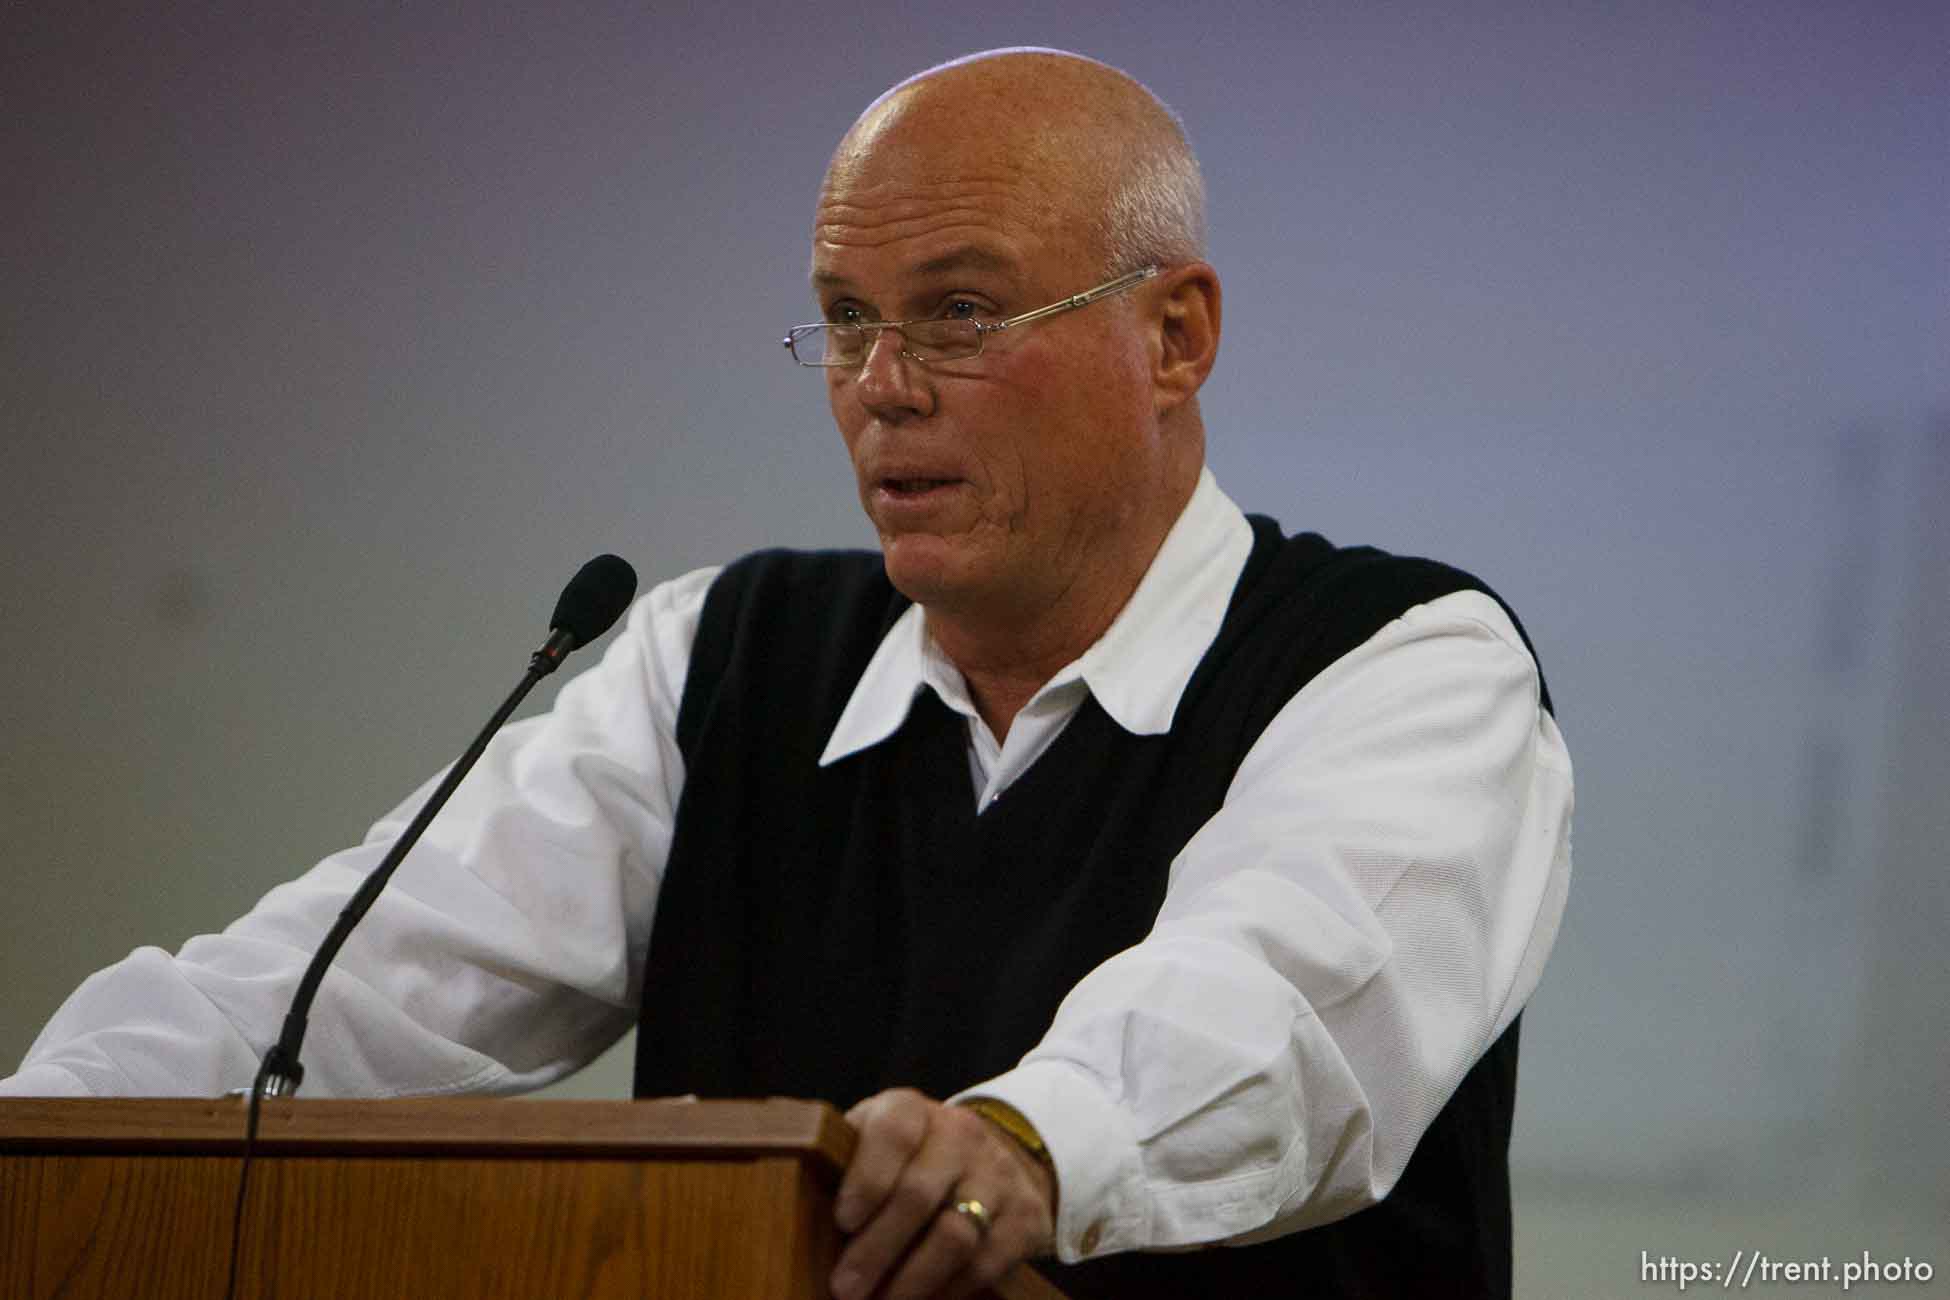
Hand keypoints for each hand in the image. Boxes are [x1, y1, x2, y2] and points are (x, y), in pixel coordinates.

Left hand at [831, 1087, 1056, 1299]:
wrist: (993, 1154)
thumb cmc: (909, 1158)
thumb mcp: (873, 1141)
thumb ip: (843, 1163)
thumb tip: (796, 1206)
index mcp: (913, 1110)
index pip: (893, 1132)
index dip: (867, 1178)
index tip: (842, 1221)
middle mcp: (960, 1134)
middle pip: (918, 1195)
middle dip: (876, 1250)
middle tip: (845, 1289)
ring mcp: (998, 1173)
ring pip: (955, 1235)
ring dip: (911, 1281)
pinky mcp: (1026, 1216)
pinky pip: (985, 1263)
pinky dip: (947, 1292)